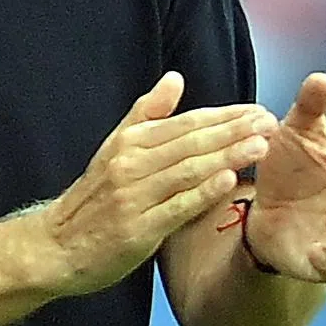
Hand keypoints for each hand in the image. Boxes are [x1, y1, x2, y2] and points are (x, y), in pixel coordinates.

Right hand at [41, 73, 272, 296]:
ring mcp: (134, 196)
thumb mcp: (115, 148)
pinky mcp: (137, 230)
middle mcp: (131, 163)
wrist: (54, 247)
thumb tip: (175, 78)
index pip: (187, 122)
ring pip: (188, 170)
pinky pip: (176, 207)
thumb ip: (147, 113)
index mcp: (131, 141)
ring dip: (228, 155)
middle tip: (270, 122)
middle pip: (192, 141)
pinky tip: (230, 181)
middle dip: (235, 130)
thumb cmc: (94, 197)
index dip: (225, 115)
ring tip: (262, 145)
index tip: (258, 110)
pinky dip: (204, 193)